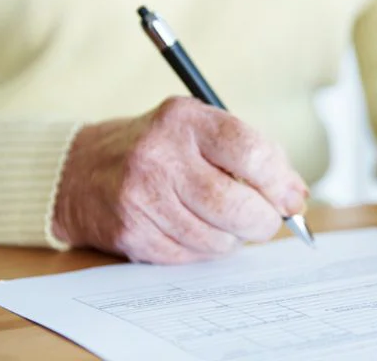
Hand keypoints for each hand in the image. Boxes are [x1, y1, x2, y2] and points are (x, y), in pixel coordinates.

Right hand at [51, 97, 307, 263]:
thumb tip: (295, 196)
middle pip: (235, 205)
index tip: (292, 197)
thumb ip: (250, 154)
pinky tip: (193, 230)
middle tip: (265, 221)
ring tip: (223, 222)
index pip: (250, 151)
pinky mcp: (131, 232)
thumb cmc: (160, 149)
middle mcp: (159, 155)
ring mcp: (141, 196)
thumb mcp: (198, 130)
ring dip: (232, 238)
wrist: (81, 171)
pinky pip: (190, 256)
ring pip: (217, 238)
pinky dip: (203, 249)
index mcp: (184, 119)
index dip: (280, 181)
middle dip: (262, 221)